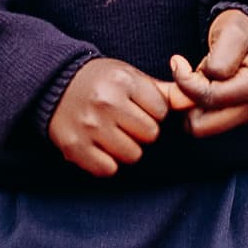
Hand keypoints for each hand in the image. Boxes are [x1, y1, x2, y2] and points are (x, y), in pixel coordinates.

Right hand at [47, 57, 178, 175]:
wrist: (53, 84)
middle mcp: (106, 103)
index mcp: (123, 81)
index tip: (136, 107)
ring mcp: (89, 126)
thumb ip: (164, 92)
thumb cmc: (101, 82)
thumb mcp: (130, 77)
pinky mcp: (75, 147)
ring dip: (126, 149)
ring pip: (132, 155)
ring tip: (112, 134)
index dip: (152, 112)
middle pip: (150, 135)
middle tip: (124, 122)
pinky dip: (107, 163)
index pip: (161, 112)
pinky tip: (100, 147)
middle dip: (142, 131)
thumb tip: (194, 101)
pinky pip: (108, 169)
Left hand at [168, 7, 247, 139]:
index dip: (185, 80)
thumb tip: (205, 81)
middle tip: (187, 76)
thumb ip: (220, 60)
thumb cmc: (242, 32)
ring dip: (189, 105)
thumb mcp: (232, 34)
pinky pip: (201, 124)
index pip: (207, 98)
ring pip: (198, 128)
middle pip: (201, 126)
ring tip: (195, 80)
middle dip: (186, 101)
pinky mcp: (231, 118)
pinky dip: (193, 108)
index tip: (178, 60)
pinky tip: (199, 87)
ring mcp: (242, 116)